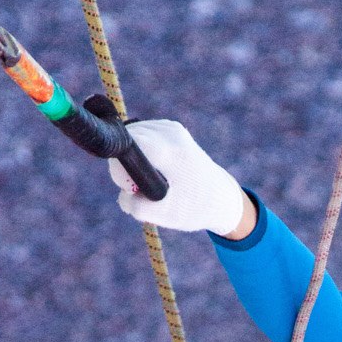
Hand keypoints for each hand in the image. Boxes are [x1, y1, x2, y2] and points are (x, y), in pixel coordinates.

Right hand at [107, 119, 250, 235]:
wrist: (222, 197)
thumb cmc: (193, 208)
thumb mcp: (163, 215)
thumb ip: (135, 206)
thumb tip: (123, 192)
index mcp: (168, 150)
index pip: (125, 145)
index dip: (120, 169)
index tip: (132, 187)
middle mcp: (169, 132)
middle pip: (126, 140)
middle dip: (126, 166)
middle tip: (141, 187)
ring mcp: (171, 127)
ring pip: (132, 136)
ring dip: (134, 159)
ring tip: (152, 180)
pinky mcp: (171, 127)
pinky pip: (142, 135)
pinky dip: (143, 152)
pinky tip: (156, 168)